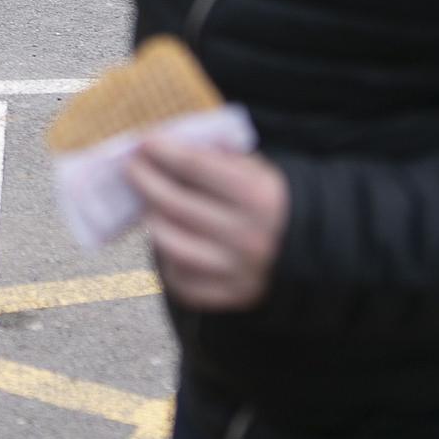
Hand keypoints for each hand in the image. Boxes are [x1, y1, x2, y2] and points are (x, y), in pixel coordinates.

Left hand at [127, 139, 288, 310]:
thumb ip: (215, 156)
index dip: (164, 151)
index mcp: (259, 196)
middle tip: (131, 167)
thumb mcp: (255, 170)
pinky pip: (180, 278)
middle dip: (146, 181)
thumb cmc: (268, 201)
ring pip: (170, 243)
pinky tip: (169, 239)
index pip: (196, 166)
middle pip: (176, 204)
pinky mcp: (228, 296)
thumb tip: (161, 145)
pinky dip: (167, 257)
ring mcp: (238, 271)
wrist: (307, 250)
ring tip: (149, 205)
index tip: (142, 142)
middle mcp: (249, 236)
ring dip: (152, 219)